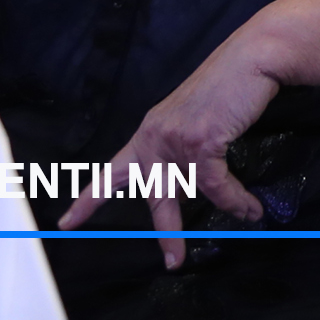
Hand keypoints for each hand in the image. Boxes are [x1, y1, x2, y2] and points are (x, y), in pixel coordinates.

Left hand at [59, 0, 319, 264]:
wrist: (252, 58)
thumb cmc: (230, 84)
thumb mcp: (196, 116)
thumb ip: (187, 145)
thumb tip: (197, 177)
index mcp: (149, 132)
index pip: (112, 171)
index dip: (89, 201)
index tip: (67, 222)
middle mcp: (154, 138)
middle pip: (156, 196)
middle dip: (167, 233)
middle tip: (173, 262)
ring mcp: (174, 141)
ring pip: (194, 193)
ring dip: (225, 208)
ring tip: (248, 216)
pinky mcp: (199, 142)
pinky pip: (217, 185)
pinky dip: (237, 199)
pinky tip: (252, 206)